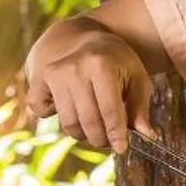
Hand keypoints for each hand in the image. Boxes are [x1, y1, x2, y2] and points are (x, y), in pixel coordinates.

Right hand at [25, 21, 150, 151]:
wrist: (80, 36)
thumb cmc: (113, 61)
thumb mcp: (135, 76)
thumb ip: (141, 106)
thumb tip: (148, 136)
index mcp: (101, 65)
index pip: (110, 111)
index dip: (116, 135)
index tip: (122, 149)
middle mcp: (74, 69)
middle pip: (88, 122)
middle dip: (102, 138)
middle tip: (110, 140)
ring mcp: (53, 75)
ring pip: (68, 123)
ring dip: (83, 133)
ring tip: (94, 127)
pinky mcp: (38, 80)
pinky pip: (42, 112)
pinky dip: (54, 116)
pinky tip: (69, 107)